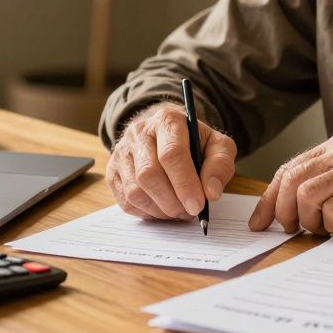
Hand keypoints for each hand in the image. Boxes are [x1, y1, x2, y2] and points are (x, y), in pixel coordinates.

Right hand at [106, 101, 237, 219]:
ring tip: (178, 211)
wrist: (165, 135)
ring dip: (160, 210)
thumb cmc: (193, 143)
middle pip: (149, 174)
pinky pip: (125, 201)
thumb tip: (211, 192)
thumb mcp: (216, 145)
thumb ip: (220, 165)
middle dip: (172, 201)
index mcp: (167, 120)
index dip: (185, 183)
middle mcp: (139, 132)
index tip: (198, 205)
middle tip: (189, 212)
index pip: (172, 153)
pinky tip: (162, 208)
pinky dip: (147, 213)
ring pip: (135, 191)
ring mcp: (122, 152)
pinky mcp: (113, 171)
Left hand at [248, 132, 332, 235]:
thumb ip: (330, 182)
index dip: (270, 198)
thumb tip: (289, 206)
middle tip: (293, 231)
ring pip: (307, 196)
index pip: (290, 168)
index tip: (261, 222)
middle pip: (292, 181)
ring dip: (312, 222)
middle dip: (284, 212)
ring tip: (330, 230)